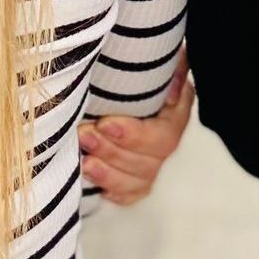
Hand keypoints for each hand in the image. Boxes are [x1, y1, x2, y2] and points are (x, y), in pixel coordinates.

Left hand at [78, 58, 193, 204]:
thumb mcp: (150, 64)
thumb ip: (168, 70)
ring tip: (83, 159)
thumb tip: (174, 79)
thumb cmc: (131, 74)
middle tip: (85, 135)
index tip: (106, 124)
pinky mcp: (135, 181)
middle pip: (148, 161)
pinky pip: (127, 194)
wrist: (116, 88)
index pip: (163, 135)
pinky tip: (92, 176)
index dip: (135, 135)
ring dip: (108, 172)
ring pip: (137, 180)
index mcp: (175, 114)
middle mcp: (165, 143)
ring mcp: (151, 165)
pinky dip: (111, 188)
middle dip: (113, 150)